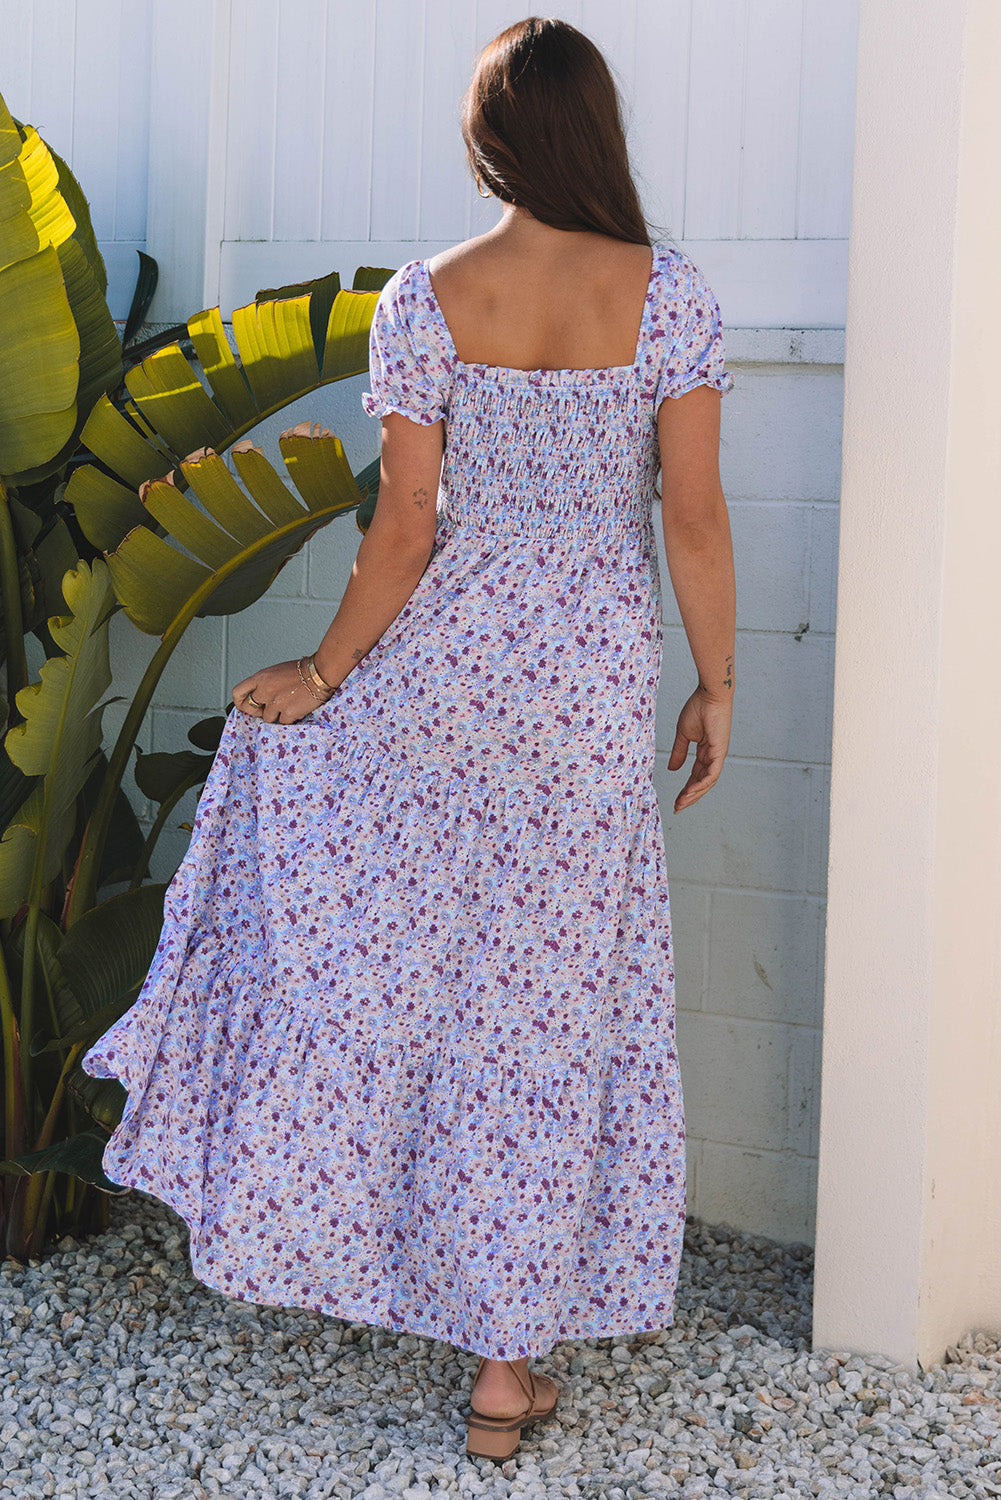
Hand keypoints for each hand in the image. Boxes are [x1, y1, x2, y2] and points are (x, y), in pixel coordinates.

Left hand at [231, 658, 331, 723]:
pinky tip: (297, 708)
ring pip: (268, 718)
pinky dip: (289, 718)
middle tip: (268, 709)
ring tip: (289, 704)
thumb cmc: (302, 670)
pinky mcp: (287, 713)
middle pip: (250, 708)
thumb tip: (260, 697)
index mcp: (260, 678)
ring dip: (277, 714)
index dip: (240, 701)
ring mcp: (275, 703)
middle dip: (258, 711)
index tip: (245, 705)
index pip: (238, 692)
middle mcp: (265, 690)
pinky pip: (283, 722)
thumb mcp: (276, 672)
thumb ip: (264, 684)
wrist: (319, 674)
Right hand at [667, 685, 731, 811]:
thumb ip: (679, 753)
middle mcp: (713, 756)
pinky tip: (689, 792)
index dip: (686, 788)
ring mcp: (718, 755)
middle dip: (690, 796)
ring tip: (681, 803)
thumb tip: (672, 769)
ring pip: (707, 782)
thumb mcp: (683, 735)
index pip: (696, 775)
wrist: (708, 695)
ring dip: (694, 794)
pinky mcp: (720, 752)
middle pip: (702, 783)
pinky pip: (712, 774)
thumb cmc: (697, 709)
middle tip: (677, 808)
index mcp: (705, 752)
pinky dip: (701, 784)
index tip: (676, 800)